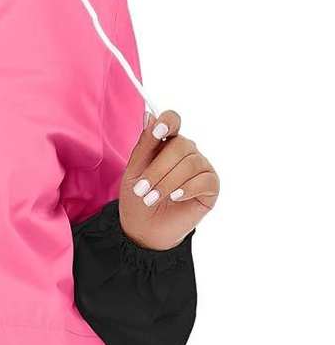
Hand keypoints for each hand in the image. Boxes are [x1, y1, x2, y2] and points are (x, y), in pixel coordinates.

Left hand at [118, 109, 219, 250]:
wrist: (144, 229)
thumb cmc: (138, 198)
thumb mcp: (134, 171)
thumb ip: (144, 145)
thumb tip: (150, 115)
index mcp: (166, 144)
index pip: (173, 121)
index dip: (168, 121)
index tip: (159, 129)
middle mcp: (187, 152)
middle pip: (181, 146)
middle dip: (158, 169)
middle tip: (141, 190)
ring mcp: (201, 168)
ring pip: (191, 163)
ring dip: (167, 182)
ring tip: (151, 199)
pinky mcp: (211, 187)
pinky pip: (205, 180)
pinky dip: (187, 188)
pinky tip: (175, 198)